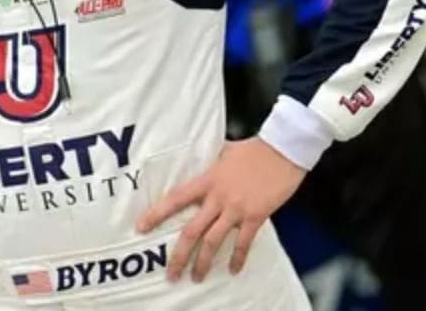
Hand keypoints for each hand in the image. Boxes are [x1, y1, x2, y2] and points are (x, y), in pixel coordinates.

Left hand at [136, 138, 305, 282]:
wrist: (283, 150)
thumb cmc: (254, 149)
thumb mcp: (225, 151)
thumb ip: (212, 161)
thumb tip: (203, 158)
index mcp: (207, 180)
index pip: (176, 199)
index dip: (157, 214)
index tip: (141, 227)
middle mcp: (218, 197)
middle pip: (192, 230)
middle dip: (179, 255)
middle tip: (170, 273)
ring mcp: (237, 209)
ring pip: (213, 241)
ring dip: (204, 263)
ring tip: (196, 277)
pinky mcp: (256, 216)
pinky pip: (243, 242)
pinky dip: (237, 258)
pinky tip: (232, 270)